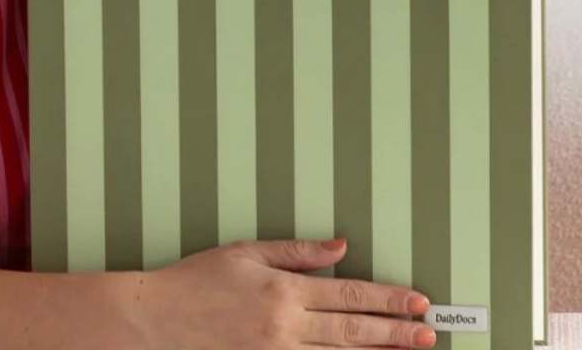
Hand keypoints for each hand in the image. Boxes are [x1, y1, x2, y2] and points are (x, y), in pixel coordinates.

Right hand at [126, 237, 435, 349]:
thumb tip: (341, 246)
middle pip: (353, 330)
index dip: (388, 299)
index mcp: (283, 290)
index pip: (350, 294)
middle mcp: (284, 325)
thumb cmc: (194, 281)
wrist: (154, 319)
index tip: (417, 302)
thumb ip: (297, 251)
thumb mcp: (246, 252)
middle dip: (395, 333)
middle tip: (428, 334)